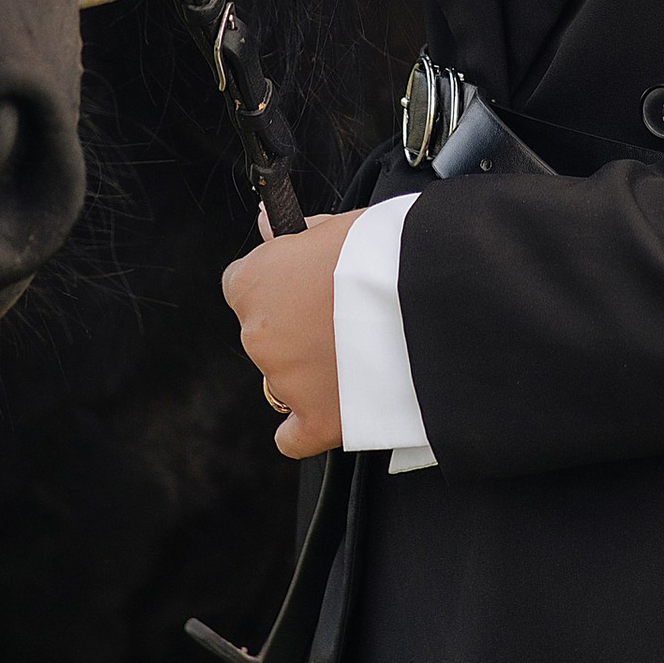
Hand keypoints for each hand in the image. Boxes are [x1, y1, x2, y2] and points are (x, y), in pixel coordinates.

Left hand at [220, 209, 360, 458]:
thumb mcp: (335, 226)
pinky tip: (326, 411)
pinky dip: (306, 427)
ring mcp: (284, 380)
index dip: (277, 285)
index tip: (303, 284)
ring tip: (358, 351)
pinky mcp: (316, 419)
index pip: (243, 287)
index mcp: (254, 282)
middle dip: (295, 327)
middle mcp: (258, 334)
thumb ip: (296, 234)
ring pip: (285, 378)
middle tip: (340, 315)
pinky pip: (294, 436)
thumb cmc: (380, 251)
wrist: (420, 296)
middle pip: (265, 334)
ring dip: (310, 368)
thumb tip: (267, 226)